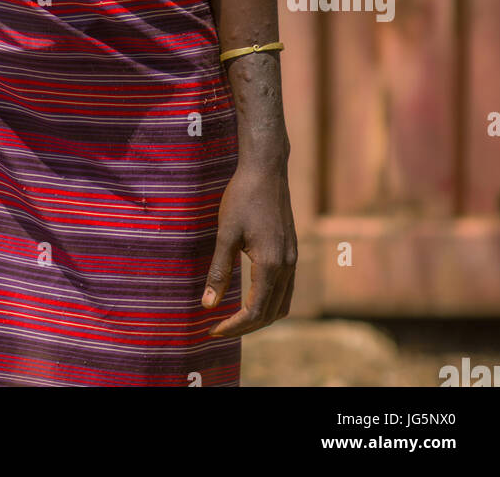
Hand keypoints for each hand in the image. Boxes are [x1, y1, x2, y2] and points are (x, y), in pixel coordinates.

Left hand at [201, 161, 296, 337]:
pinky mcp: (291, 251)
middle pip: (270, 313)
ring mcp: (292, 259)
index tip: (212, 330)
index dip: (234, 326)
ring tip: (234, 318)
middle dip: (245, 326)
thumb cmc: (242, 197)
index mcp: (270, 264)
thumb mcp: (225, 233)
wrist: (266, 169)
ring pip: (282, 304)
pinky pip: (286, 288)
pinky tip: (251, 296)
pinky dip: (270, 301)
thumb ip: (218, 271)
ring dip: (260, 317)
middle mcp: (287, 266)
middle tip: (219, 328)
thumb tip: (207, 305)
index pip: (255, 311)